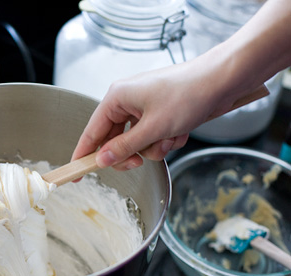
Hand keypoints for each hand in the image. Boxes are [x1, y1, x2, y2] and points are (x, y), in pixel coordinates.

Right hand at [72, 59, 216, 170]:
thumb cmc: (187, 94)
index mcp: (117, 98)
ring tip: (170, 137)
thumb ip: (124, 148)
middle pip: (114, 141)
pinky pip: (153, 138)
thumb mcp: (152, 128)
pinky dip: (165, 141)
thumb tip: (102, 160)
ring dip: (153, 147)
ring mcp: (144, 109)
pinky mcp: (159, 114)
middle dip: (131, 153)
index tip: (75, 173)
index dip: (83, 154)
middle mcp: (126, 102)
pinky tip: (180, 132)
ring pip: (136, 143)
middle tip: (140, 161)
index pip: (91, 132)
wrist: (223, 81)